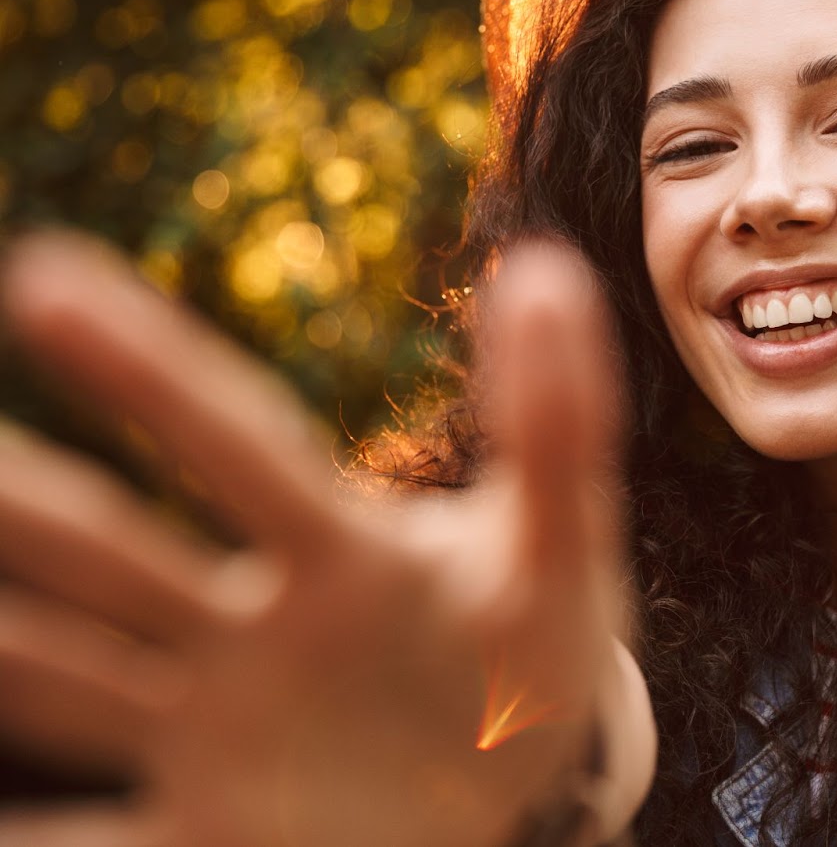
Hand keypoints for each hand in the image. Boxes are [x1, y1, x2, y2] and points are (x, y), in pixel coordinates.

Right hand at [0, 233, 632, 846]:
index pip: (239, 443)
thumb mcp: (560, 542)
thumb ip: (558, 424)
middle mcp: (252, 631)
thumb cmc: (530, 646)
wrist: (523, 781)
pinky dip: (34, 840)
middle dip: (35, 509)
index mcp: (343, 552)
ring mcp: (219, 735)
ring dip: (7, 646)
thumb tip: (548, 266)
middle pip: (121, 557)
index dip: (151, 369)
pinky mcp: (210, 834)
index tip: (42, 280)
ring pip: (75, 682)